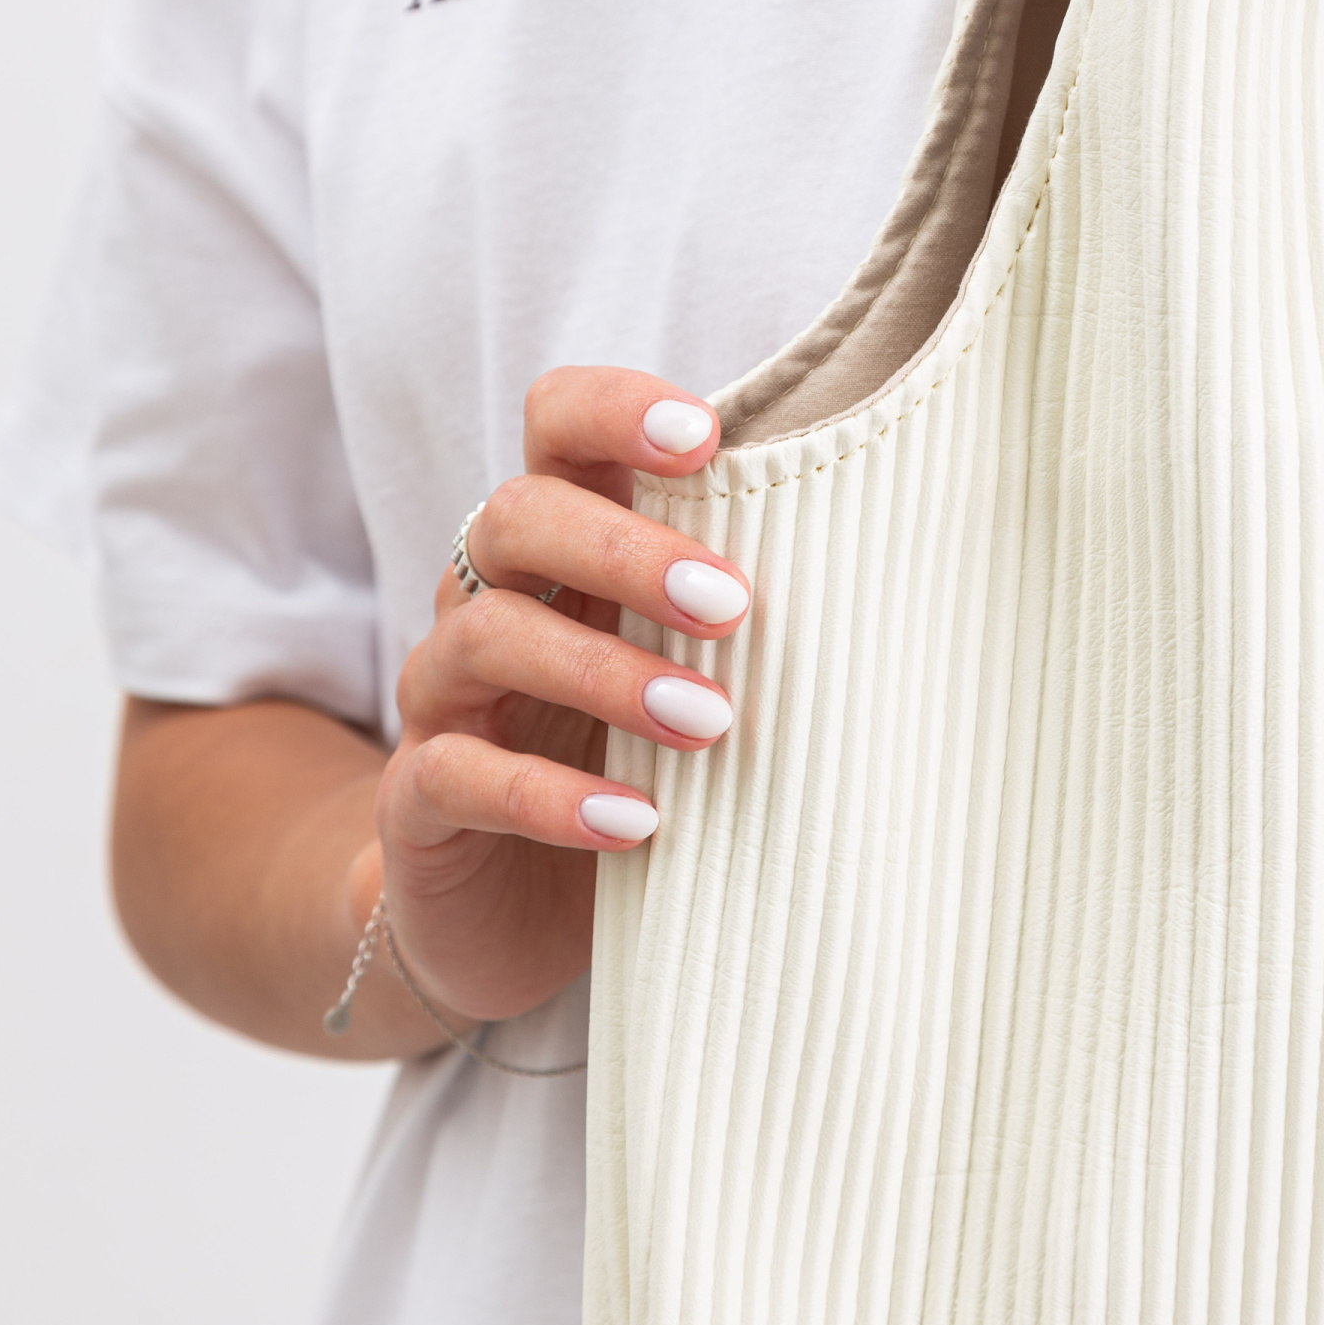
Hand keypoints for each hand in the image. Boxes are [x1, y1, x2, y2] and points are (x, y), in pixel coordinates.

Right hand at [358, 367, 746, 1028]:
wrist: (507, 913)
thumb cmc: (634, 763)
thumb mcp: (692, 674)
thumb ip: (746, 614)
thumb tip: (905, 571)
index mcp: (562, 546)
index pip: (556, 424)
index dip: (616, 411)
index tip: (707, 438)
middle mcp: (487, 599)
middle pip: (516, 516)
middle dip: (627, 549)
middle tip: (732, 605)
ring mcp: (442, 696)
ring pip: (486, 636)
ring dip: (603, 672)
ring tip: (707, 721)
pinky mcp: (418, 798)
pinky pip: (457, 773)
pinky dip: (548, 796)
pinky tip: (634, 823)